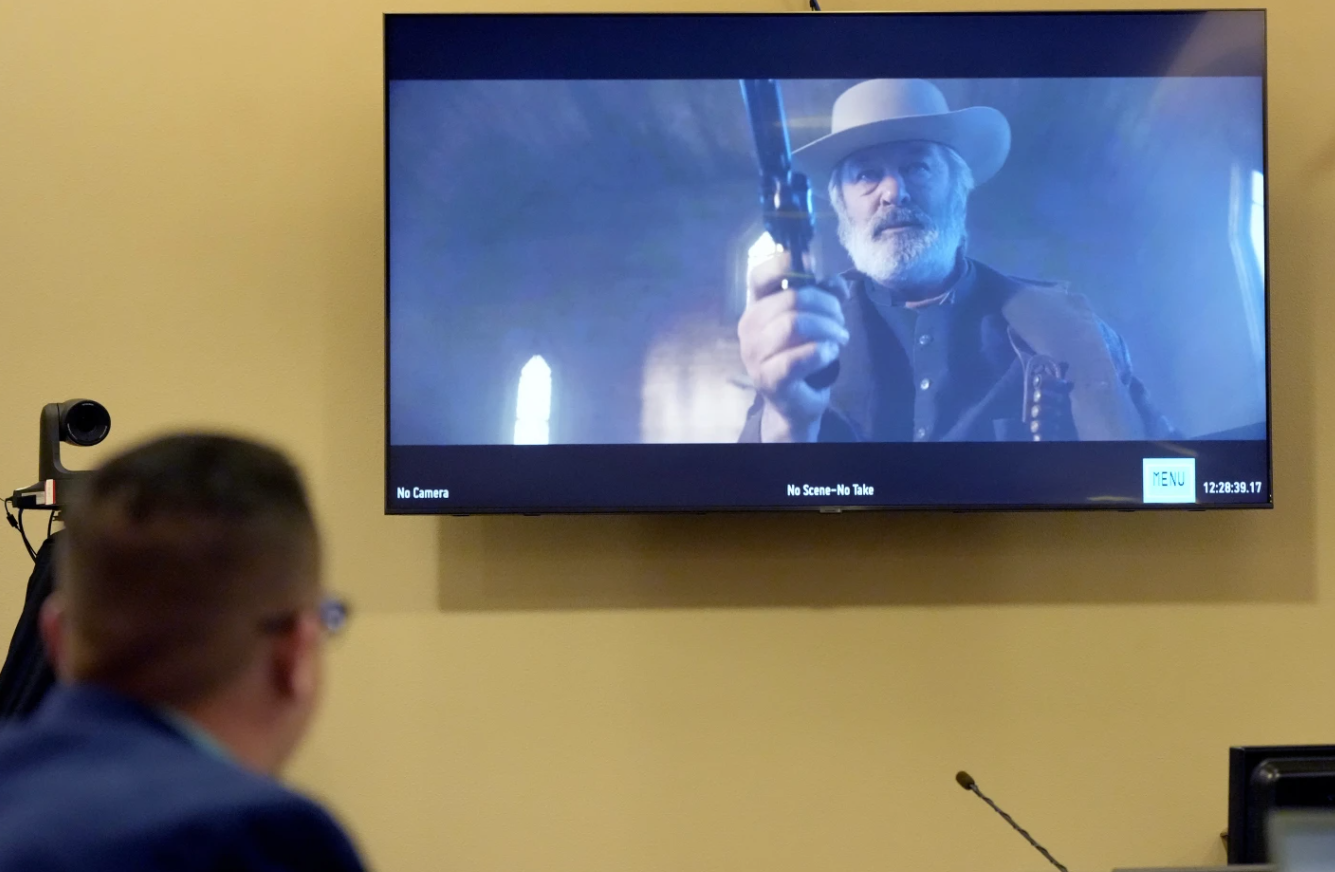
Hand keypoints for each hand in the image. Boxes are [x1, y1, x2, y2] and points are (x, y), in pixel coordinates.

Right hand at [738, 251, 848, 441]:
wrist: (796, 401)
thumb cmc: (802, 354)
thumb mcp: (813, 318)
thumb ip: (822, 294)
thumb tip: (836, 283)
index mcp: (755, 306)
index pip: (760, 275)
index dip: (787, 265)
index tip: (816, 268)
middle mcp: (748, 327)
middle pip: (791, 299)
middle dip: (826, 306)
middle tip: (840, 321)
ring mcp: (754, 355)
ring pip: (795, 325)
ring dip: (827, 329)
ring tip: (839, 338)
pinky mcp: (768, 379)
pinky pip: (798, 358)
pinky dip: (822, 352)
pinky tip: (830, 354)